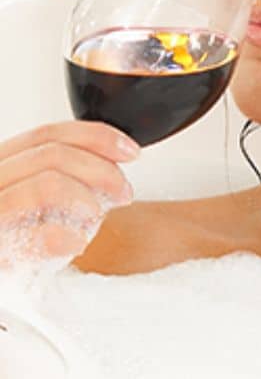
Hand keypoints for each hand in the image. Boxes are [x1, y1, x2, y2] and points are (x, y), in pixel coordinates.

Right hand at [0, 121, 139, 264]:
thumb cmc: (14, 238)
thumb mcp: (30, 197)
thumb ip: (60, 173)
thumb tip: (113, 159)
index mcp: (1, 163)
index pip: (47, 135)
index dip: (95, 137)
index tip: (130, 152)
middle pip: (52, 154)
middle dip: (102, 170)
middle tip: (124, 192)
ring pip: (46, 184)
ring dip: (86, 198)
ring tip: (97, 217)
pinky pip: (32, 236)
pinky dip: (64, 236)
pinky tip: (76, 243)